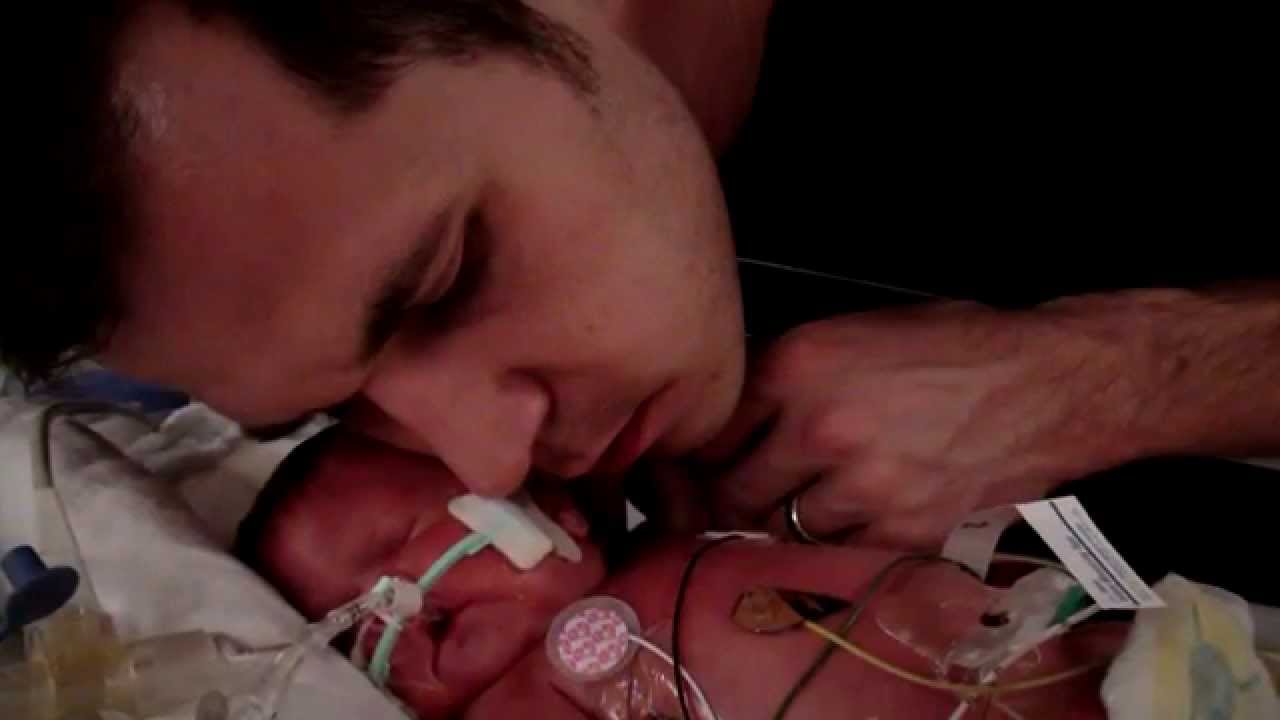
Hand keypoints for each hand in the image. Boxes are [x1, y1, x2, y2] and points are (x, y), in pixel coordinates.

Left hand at [702, 301, 1135, 547]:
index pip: (715, 431)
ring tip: (814, 500)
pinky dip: (839, 542)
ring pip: (783, 528)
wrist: (1051, 383)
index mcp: (800, 365)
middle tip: (745, 494)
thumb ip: (789, 372)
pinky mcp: (903, 532)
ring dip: (789, 520)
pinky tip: (859, 515)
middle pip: (735, 490)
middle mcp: (820, 428)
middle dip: (736, 495)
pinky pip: (838, 553)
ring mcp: (862, 486)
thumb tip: (739, 416)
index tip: (707, 465)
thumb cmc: (956, 346)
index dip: (705, 454)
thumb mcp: (855, 331)